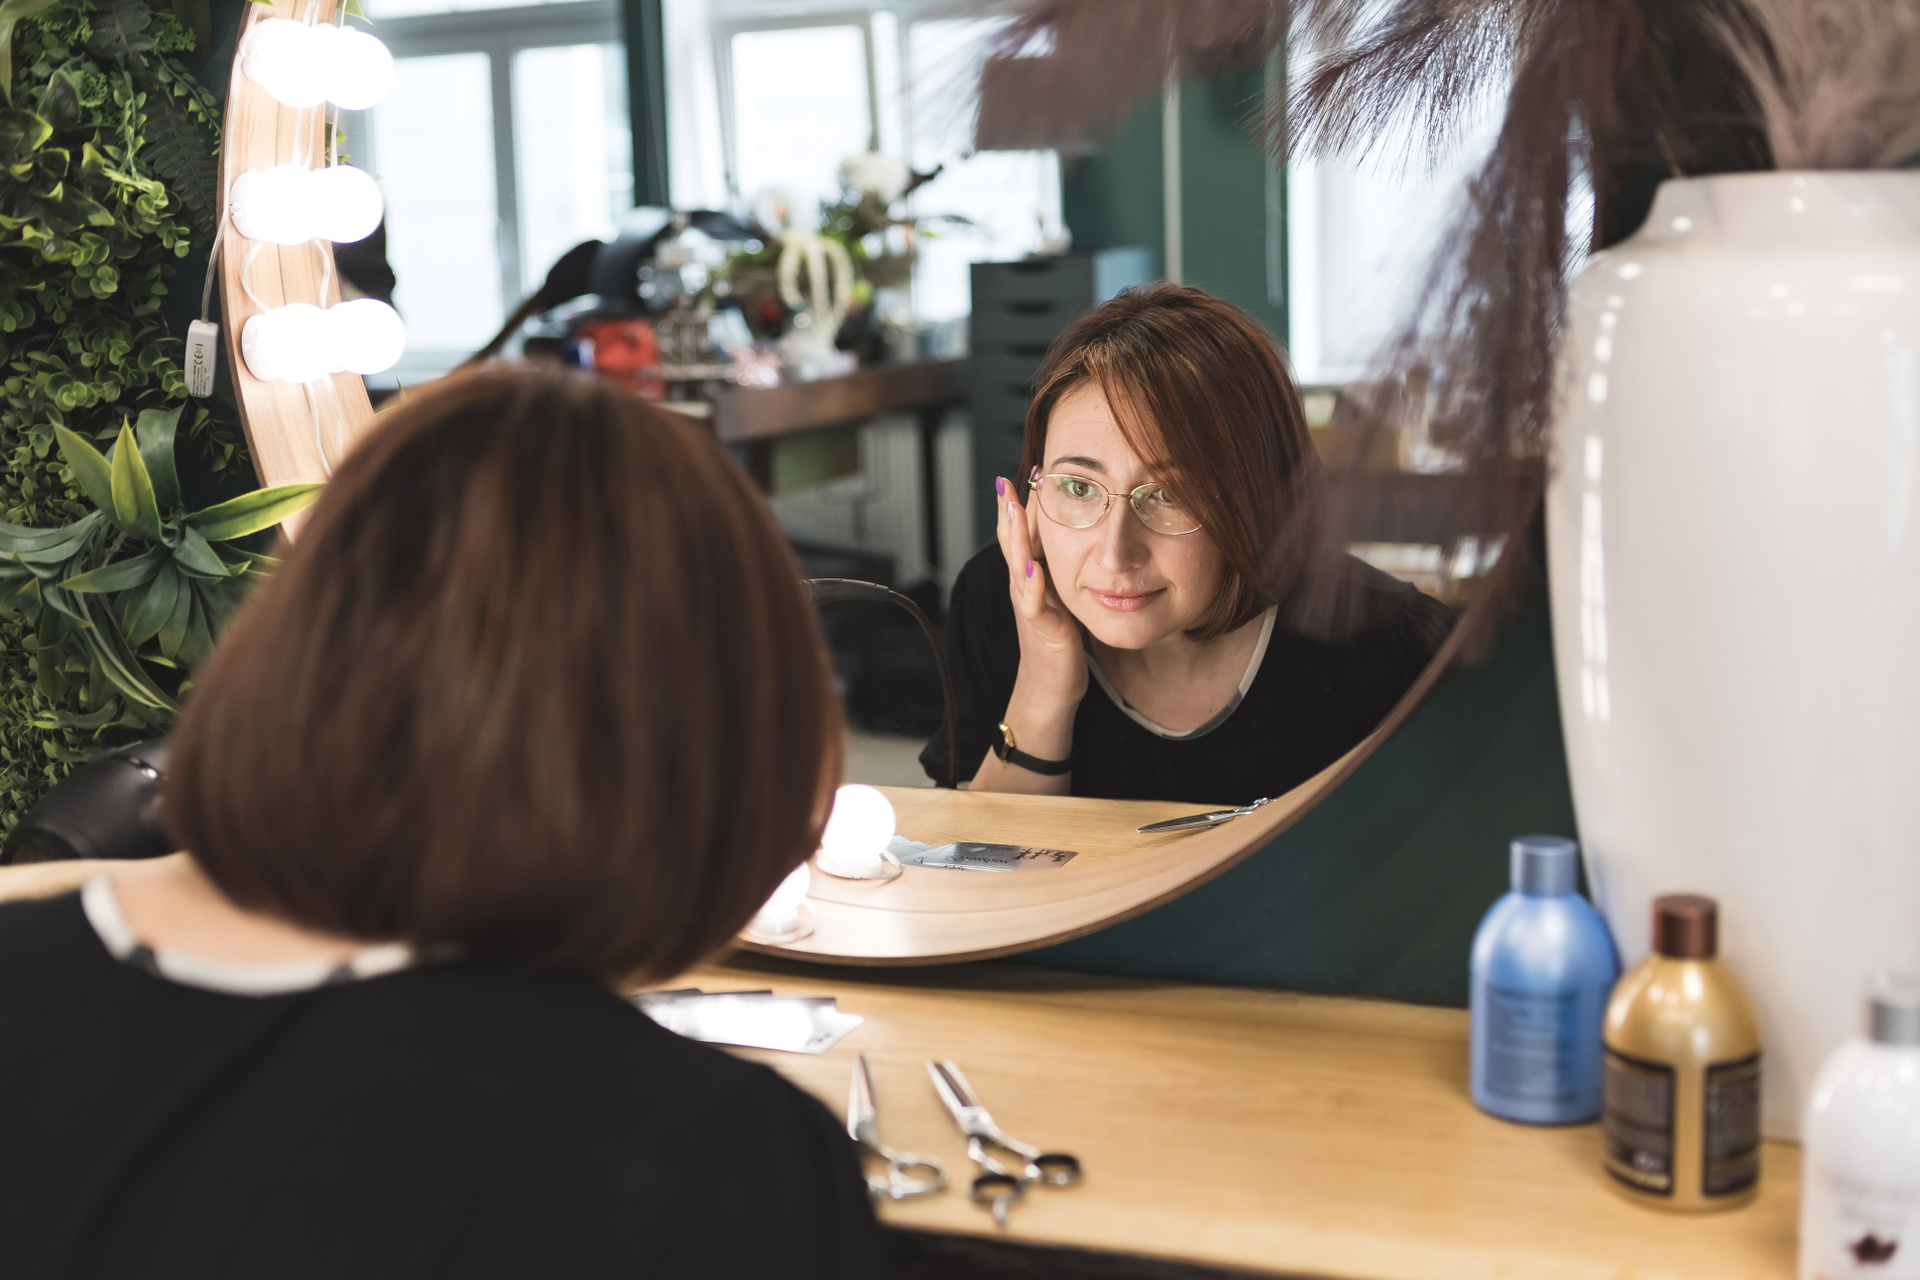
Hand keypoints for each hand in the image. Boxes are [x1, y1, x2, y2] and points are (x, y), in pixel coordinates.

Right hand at [995, 476, 1086, 712]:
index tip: (1022, 475)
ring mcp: (1029, 608)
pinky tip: (1033, 569)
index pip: (1021, 536)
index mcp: (1030, 579)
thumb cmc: (1058, 643)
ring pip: (1016, 567)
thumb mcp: (1059, 599)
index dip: (1018, 507)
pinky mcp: (1041, 629)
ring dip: (1014, 539)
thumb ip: (1059, 571)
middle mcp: (1024, 589)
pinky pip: (1033, 605)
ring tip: (1011, 512)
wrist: (1050, 688)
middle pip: (1011, 544)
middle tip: (1004, 483)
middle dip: (1007, 513)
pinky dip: (1031, 586)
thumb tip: (1071, 540)